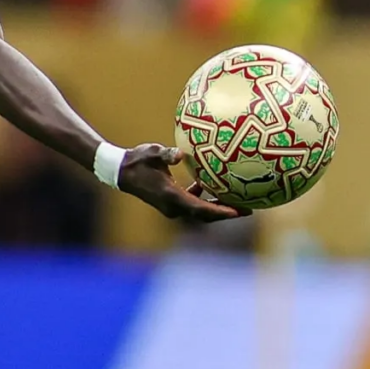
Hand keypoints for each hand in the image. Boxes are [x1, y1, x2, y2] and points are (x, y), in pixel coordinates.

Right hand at [117, 143, 247, 223]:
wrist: (120, 171)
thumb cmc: (137, 160)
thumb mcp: (152, 153)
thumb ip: (166, 154)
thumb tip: (180, 154)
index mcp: (171, 197)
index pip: (201, 209)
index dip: (220, 211)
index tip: (238, 211)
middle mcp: (173, 207)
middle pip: (205, 215)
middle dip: (226, 213)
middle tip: (249, 209)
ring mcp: (171, 207)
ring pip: (200, 211)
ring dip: (217, 208)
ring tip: (238, 202)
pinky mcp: (170, 203)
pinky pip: (193, 204)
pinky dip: (205, 199)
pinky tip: (213, 187)